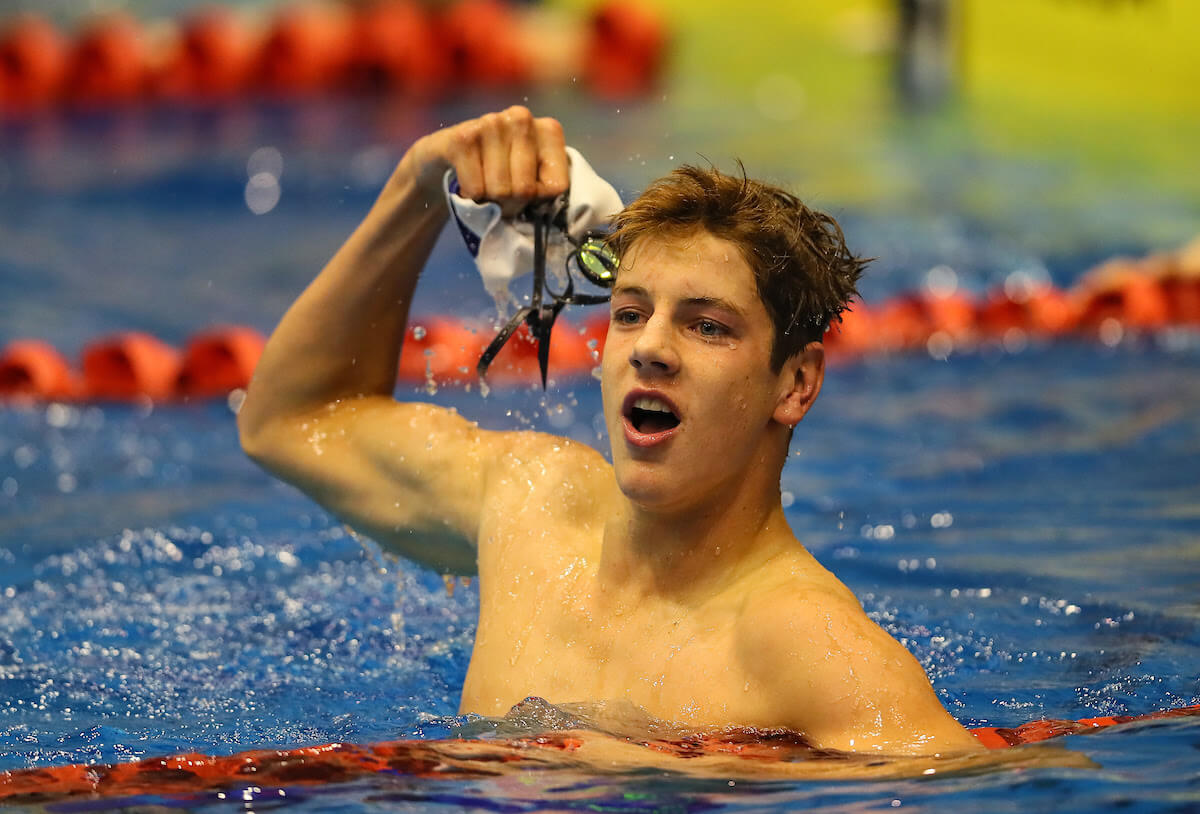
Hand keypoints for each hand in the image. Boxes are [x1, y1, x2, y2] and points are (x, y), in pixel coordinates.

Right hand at [399, 106, 568, 216]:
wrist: (442, 162)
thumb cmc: (494, 176)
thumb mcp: (527, 180)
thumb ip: (546, 191)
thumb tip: (554, 215)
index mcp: (548, 129)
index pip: (557, 186)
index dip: (538, 202)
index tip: (526, 195)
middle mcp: (522, 118)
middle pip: (525, 190)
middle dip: (510, 204)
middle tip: (497, 195)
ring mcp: (491, 123)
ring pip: (500, 191)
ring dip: (488, 201)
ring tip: (481, 187)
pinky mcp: (462, 137)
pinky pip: (476, 189)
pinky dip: (469, 197)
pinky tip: (464, 182)